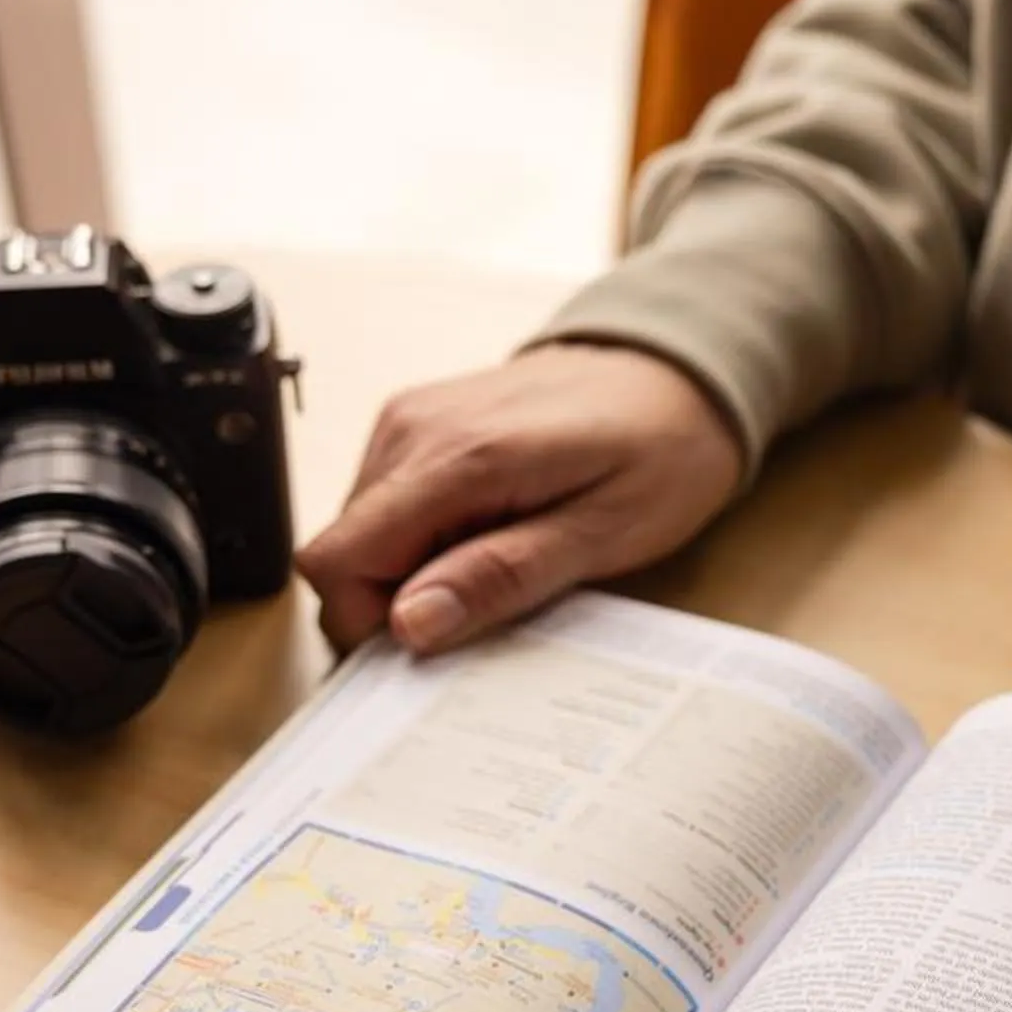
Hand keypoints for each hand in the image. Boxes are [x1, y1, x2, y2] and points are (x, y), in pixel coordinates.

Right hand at [296, 341, 743, 654]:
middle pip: (341, 552)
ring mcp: (408, 419)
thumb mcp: (604, 535)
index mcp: (457, 457)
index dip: (369, 621)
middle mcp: (413, 428)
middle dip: (397, 599)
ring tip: (499, 555)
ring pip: (358, 533)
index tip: (438, 639)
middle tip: (487, 599)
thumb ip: (501, 577)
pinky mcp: (414, 422)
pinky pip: (383, 504)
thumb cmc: (660, 451)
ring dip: (412, 568)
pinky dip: (420, 536)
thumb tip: (410, 623)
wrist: (674, 372)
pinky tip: (487, 528)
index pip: (337, 560)